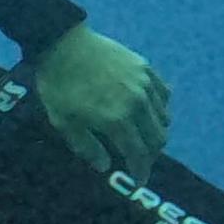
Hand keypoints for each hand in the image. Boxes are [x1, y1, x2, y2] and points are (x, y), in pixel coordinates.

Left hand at [33, 23, 171, 181]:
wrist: (62, 43)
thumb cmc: (59, 85)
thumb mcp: (64, 122)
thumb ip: (87, 147)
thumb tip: (106, 167)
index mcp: (117, 120)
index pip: (138, 154)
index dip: (140, 171)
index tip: (138, 181)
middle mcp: (138, 103)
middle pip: (157, 139)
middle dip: (150, 155)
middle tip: (138, 159)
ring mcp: (145, 83)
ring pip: (164, 118)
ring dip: (156, 133)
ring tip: (142, 136)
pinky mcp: (146, 68)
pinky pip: (163, 94)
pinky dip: (160, 108)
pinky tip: (148, 111)